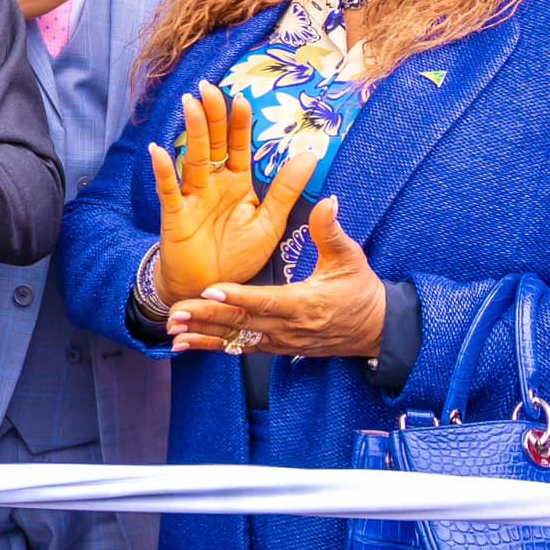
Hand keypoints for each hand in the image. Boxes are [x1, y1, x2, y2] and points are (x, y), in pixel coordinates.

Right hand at [150, 82, 316, 301]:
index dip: (239, 122)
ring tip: (190, 104)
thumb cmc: (237, 256)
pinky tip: (159, 150)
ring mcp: (192, 197)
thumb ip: (286, 190)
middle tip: (208, 88)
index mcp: (238, 183)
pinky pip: (169, 190)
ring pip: (193, 159)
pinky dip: (164, 171)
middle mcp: (213, 184)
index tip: (240, 97)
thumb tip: (309, 155)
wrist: (210, 290)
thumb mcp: (269, 223)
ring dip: (192, 132)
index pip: (239, 145)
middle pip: (214, 143)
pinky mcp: (176, 216)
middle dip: (212, 116)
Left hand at [167, 196, 385, 360]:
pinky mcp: (274, 348)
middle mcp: (288, 328)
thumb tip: (327, 201)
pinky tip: (185, 344)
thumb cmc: (361, 291)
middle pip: (242, 323)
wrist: (375, 330)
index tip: (211, 291)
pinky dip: (212, 346)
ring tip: (174, 332)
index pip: (266, 300)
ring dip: (203, 336)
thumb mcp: (351, 258)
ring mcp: (279, 342)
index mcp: (305, 303)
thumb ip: (331, 231)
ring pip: (236, 340)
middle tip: (176, 311)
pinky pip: (239, 349)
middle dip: (207, 318)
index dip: (238, 297)